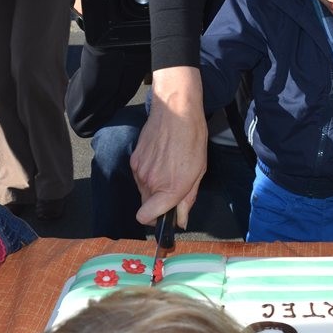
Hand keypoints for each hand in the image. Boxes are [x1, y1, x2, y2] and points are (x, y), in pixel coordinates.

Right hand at [130, 66, 207, 226]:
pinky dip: (148, 171)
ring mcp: (139, 170)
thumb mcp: (199, 172)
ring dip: (153, 185)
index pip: (145, 217)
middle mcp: (151, 182)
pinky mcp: (133, 159)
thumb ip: (188, 199)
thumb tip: (180, 221)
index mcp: (170, 188)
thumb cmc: (192, 139)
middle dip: (158, 200)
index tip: (163, 215)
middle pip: (146, 205)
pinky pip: (139, 174)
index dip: (154, 219)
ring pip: (143, 189)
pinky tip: (160, 157)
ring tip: (168, 166)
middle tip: (173, 183)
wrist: (176, 112)